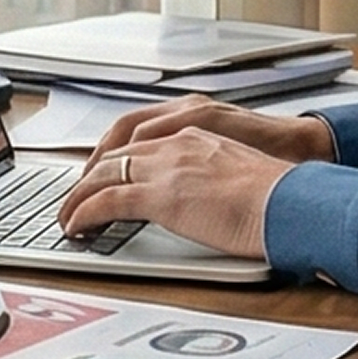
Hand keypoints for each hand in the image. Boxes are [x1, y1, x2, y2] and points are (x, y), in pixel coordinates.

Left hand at [60, 107, 324, 260]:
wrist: (291, 200)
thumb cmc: (280, 194)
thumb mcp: (240, 171)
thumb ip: (215, 174)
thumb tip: (211, 195)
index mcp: (196, 131)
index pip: (140, 138)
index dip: (114, 157)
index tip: (102, 173)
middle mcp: (176, 142)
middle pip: (115, 152)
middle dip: (90, 175)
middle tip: (76, 195)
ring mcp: (166, 167)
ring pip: (103, 174)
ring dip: (78, 195)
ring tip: (66, 214)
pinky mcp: (159, 195)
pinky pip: (106, 201)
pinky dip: (83, 213)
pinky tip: (75, 226)